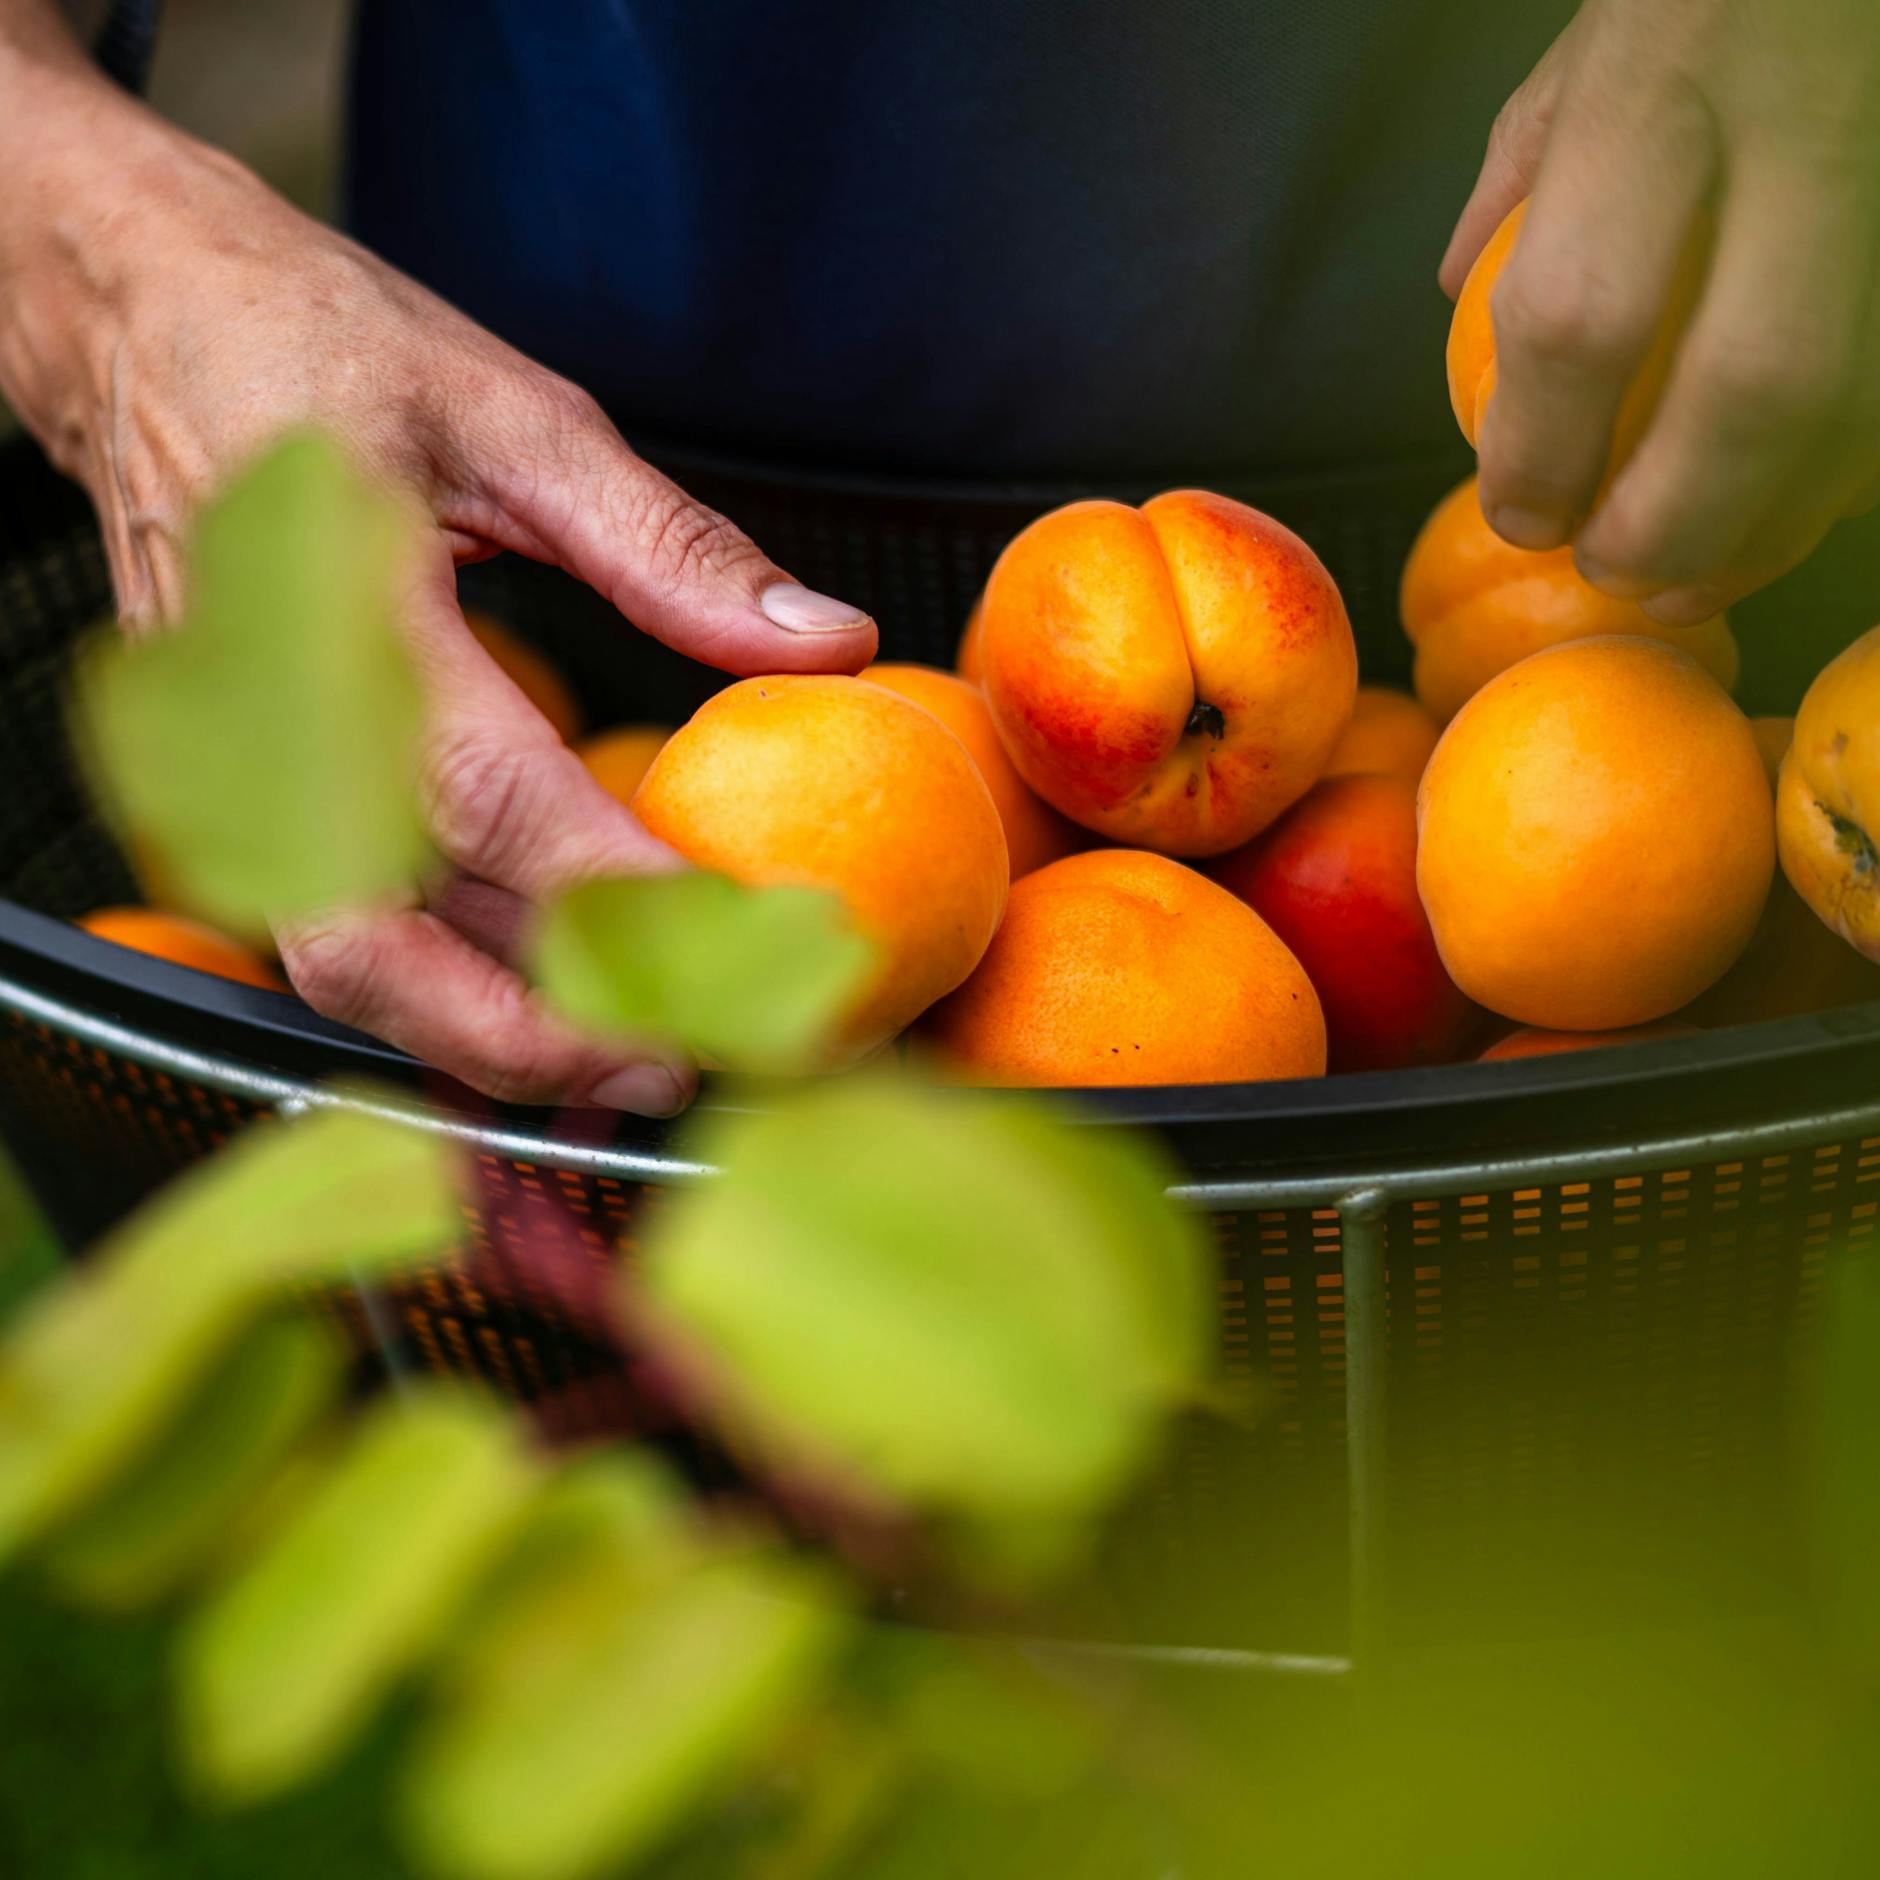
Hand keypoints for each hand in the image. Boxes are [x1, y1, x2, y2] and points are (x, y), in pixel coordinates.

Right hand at [0, 38, 875, 1112]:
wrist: (139, 329)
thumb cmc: (318, 352)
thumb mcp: (515, 415)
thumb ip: (671, 549)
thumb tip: (826, 642)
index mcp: (344, 611)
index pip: (489, 802)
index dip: (618, 899)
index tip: (743, 949)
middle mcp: (271, 722)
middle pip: (386, 946)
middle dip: (542, 1033)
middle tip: (692, 1066)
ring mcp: (237, 774)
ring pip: (354, 970)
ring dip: (491, 1042)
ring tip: (638, 1068)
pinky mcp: (239, 795)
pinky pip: (335, 934)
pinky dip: (441, 998)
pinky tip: (542, 1015)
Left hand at [1442, 0, 1879, 625]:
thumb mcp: (1594, 42)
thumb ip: (1526, 174)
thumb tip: (1458, 300)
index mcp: (1665, 75)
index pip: (1580, 312)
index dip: (1542, 451)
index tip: (1521, 516)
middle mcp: (1809, 122)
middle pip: (1752, 385)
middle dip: (1673, 519)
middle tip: (1613, 569)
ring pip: (1858, 401)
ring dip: (1774, 524)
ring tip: (1692, 578)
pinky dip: (1850, 466)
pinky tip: (1792, 508)